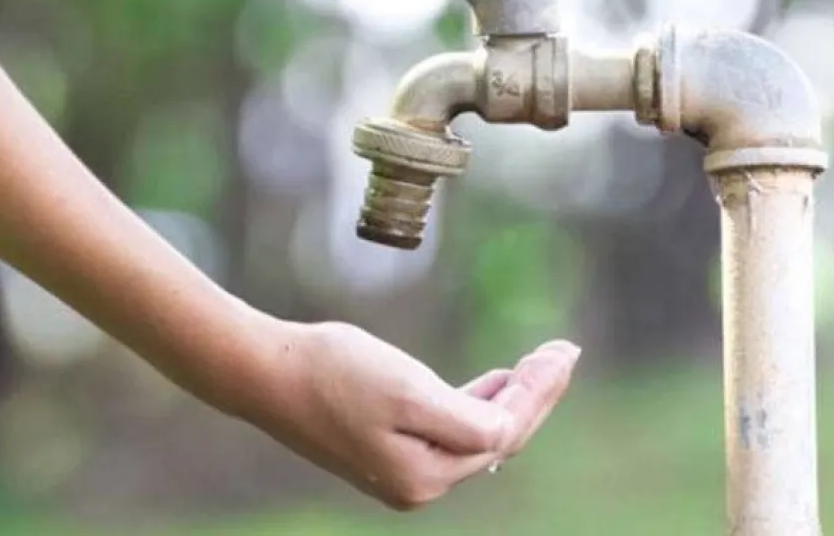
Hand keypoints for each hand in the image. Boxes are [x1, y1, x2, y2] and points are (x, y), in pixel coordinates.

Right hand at [261, 321, 580, 510]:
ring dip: (510, 398)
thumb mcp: (408, 391)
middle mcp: (419, 484)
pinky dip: (476, 403)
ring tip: (540, 365)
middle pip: (497, 439)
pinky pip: (449, 431)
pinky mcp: (388, 450)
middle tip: (565, 353)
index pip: (504, 432)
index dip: (540, 391)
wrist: (268, 373)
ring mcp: (402, 470)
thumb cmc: (335, 373)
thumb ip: (465, 419)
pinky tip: (492, 383)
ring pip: (476, 435)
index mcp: (427, 475)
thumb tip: (508, 431)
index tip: (565, 350)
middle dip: (535, 395)